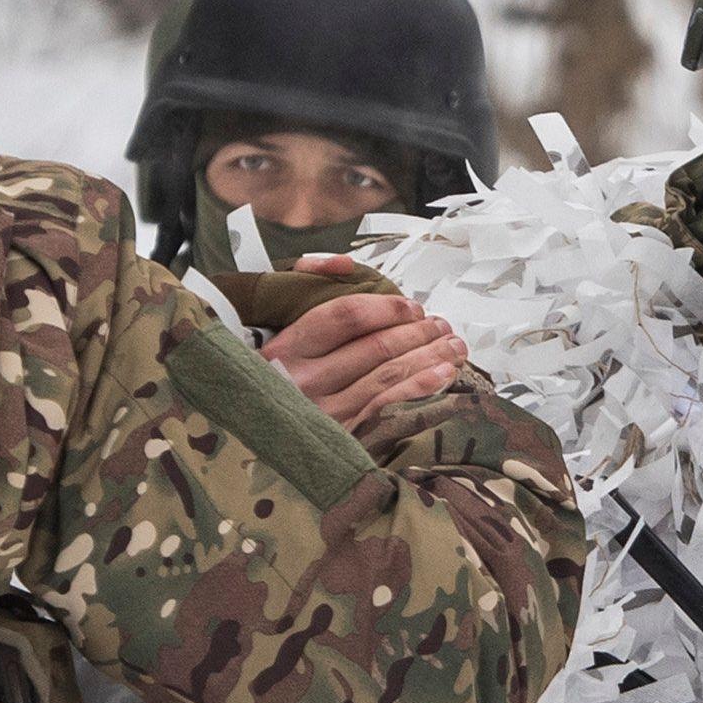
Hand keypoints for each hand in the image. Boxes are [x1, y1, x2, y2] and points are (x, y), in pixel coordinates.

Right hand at [261, 254, 466, 427]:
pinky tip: (444, 375)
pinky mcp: (340, 437)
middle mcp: (303, 380)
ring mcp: (323, 412)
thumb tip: (344, 265)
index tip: (412, 307)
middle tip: (442, 325)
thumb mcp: (269, 324)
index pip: (345, 316)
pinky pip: (390, 407)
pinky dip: (421, 388)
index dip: (386, 308)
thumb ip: (303, 283)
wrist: (249, 435)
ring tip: (453, 346)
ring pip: (388, 375)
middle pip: (375, 346)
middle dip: (418, 332)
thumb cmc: (268, 374)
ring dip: (428, 356)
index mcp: (285, 348)